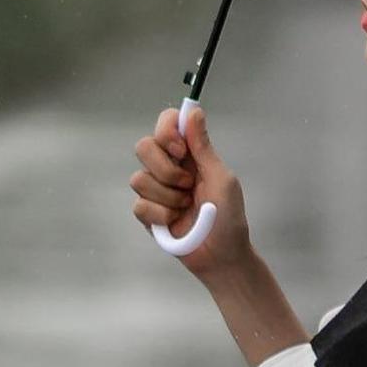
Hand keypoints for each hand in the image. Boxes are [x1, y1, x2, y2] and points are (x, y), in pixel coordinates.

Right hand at [130, 106, 252, 277]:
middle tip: (187, 184)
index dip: (167, 131)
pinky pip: (139, 205)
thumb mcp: (221, 178)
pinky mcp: (147, 214)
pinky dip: (161, 215)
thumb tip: (193, 111)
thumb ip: (203, 146)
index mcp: (189, 154)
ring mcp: (156, 190)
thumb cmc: (228, 217)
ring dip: (168, 196)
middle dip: (165, 169)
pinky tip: (176, 222)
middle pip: (143, 147)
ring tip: (186, 207)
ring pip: (138, 178)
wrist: (221, 256)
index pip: (166, 123)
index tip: (181, 150)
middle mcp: (169, 167)